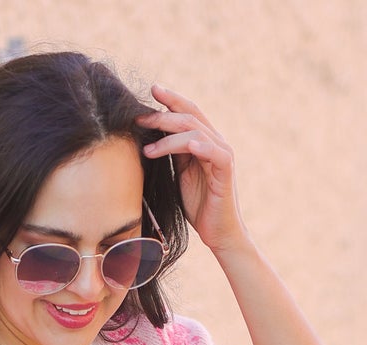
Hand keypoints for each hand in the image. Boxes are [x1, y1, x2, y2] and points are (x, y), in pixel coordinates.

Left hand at [136, 82, 250, 259]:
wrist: (218, 232)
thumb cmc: (199, 205)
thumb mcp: (180, 174)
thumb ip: (173, 154)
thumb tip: (152, 136)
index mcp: (203, 140)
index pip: (188, 112)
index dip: (170, 99)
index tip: (151, 90)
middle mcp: (215, 142)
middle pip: (190, 117)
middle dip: (163, 115)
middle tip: (140, 118)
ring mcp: (222, 155)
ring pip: (196, 133)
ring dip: (169, 139)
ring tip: (149, 150)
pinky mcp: (226, 171)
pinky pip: (215, 153)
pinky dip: (201, 147)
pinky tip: (188, 146)